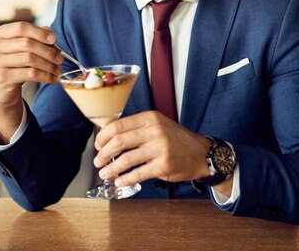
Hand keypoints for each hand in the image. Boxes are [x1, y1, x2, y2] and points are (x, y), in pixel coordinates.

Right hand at [0, 21, 62, 142]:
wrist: (3, 92)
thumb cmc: (16, 66)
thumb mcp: (23, 49)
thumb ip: (36, 37)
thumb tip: (50, 33)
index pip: (21, 27)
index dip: (40, 32)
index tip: (54, 39)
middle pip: (28, 43)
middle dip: (48, 51)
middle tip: (60, 59)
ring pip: (30, 58)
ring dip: (49, 65)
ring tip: (58, 70)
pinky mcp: (2, 77)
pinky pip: (30, 73)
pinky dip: (45, 76)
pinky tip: (53, 79)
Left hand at [93, 111, 212, 187]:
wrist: (201, 153)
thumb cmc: (176, 140)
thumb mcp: (158, 124)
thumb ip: (137, 128)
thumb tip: (109, 137)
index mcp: (150, 118)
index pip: (118, 125)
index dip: (103, 137)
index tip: (97, 146)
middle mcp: (155, 131)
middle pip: (118, 142)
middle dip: (103, 154)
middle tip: (98, 162)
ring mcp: (159, 148)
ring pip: (126, 159)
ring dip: (111, 169)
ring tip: (105, 174)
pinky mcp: (163, 165)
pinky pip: (138, 174)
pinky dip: (125, 179)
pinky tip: (120, 181)